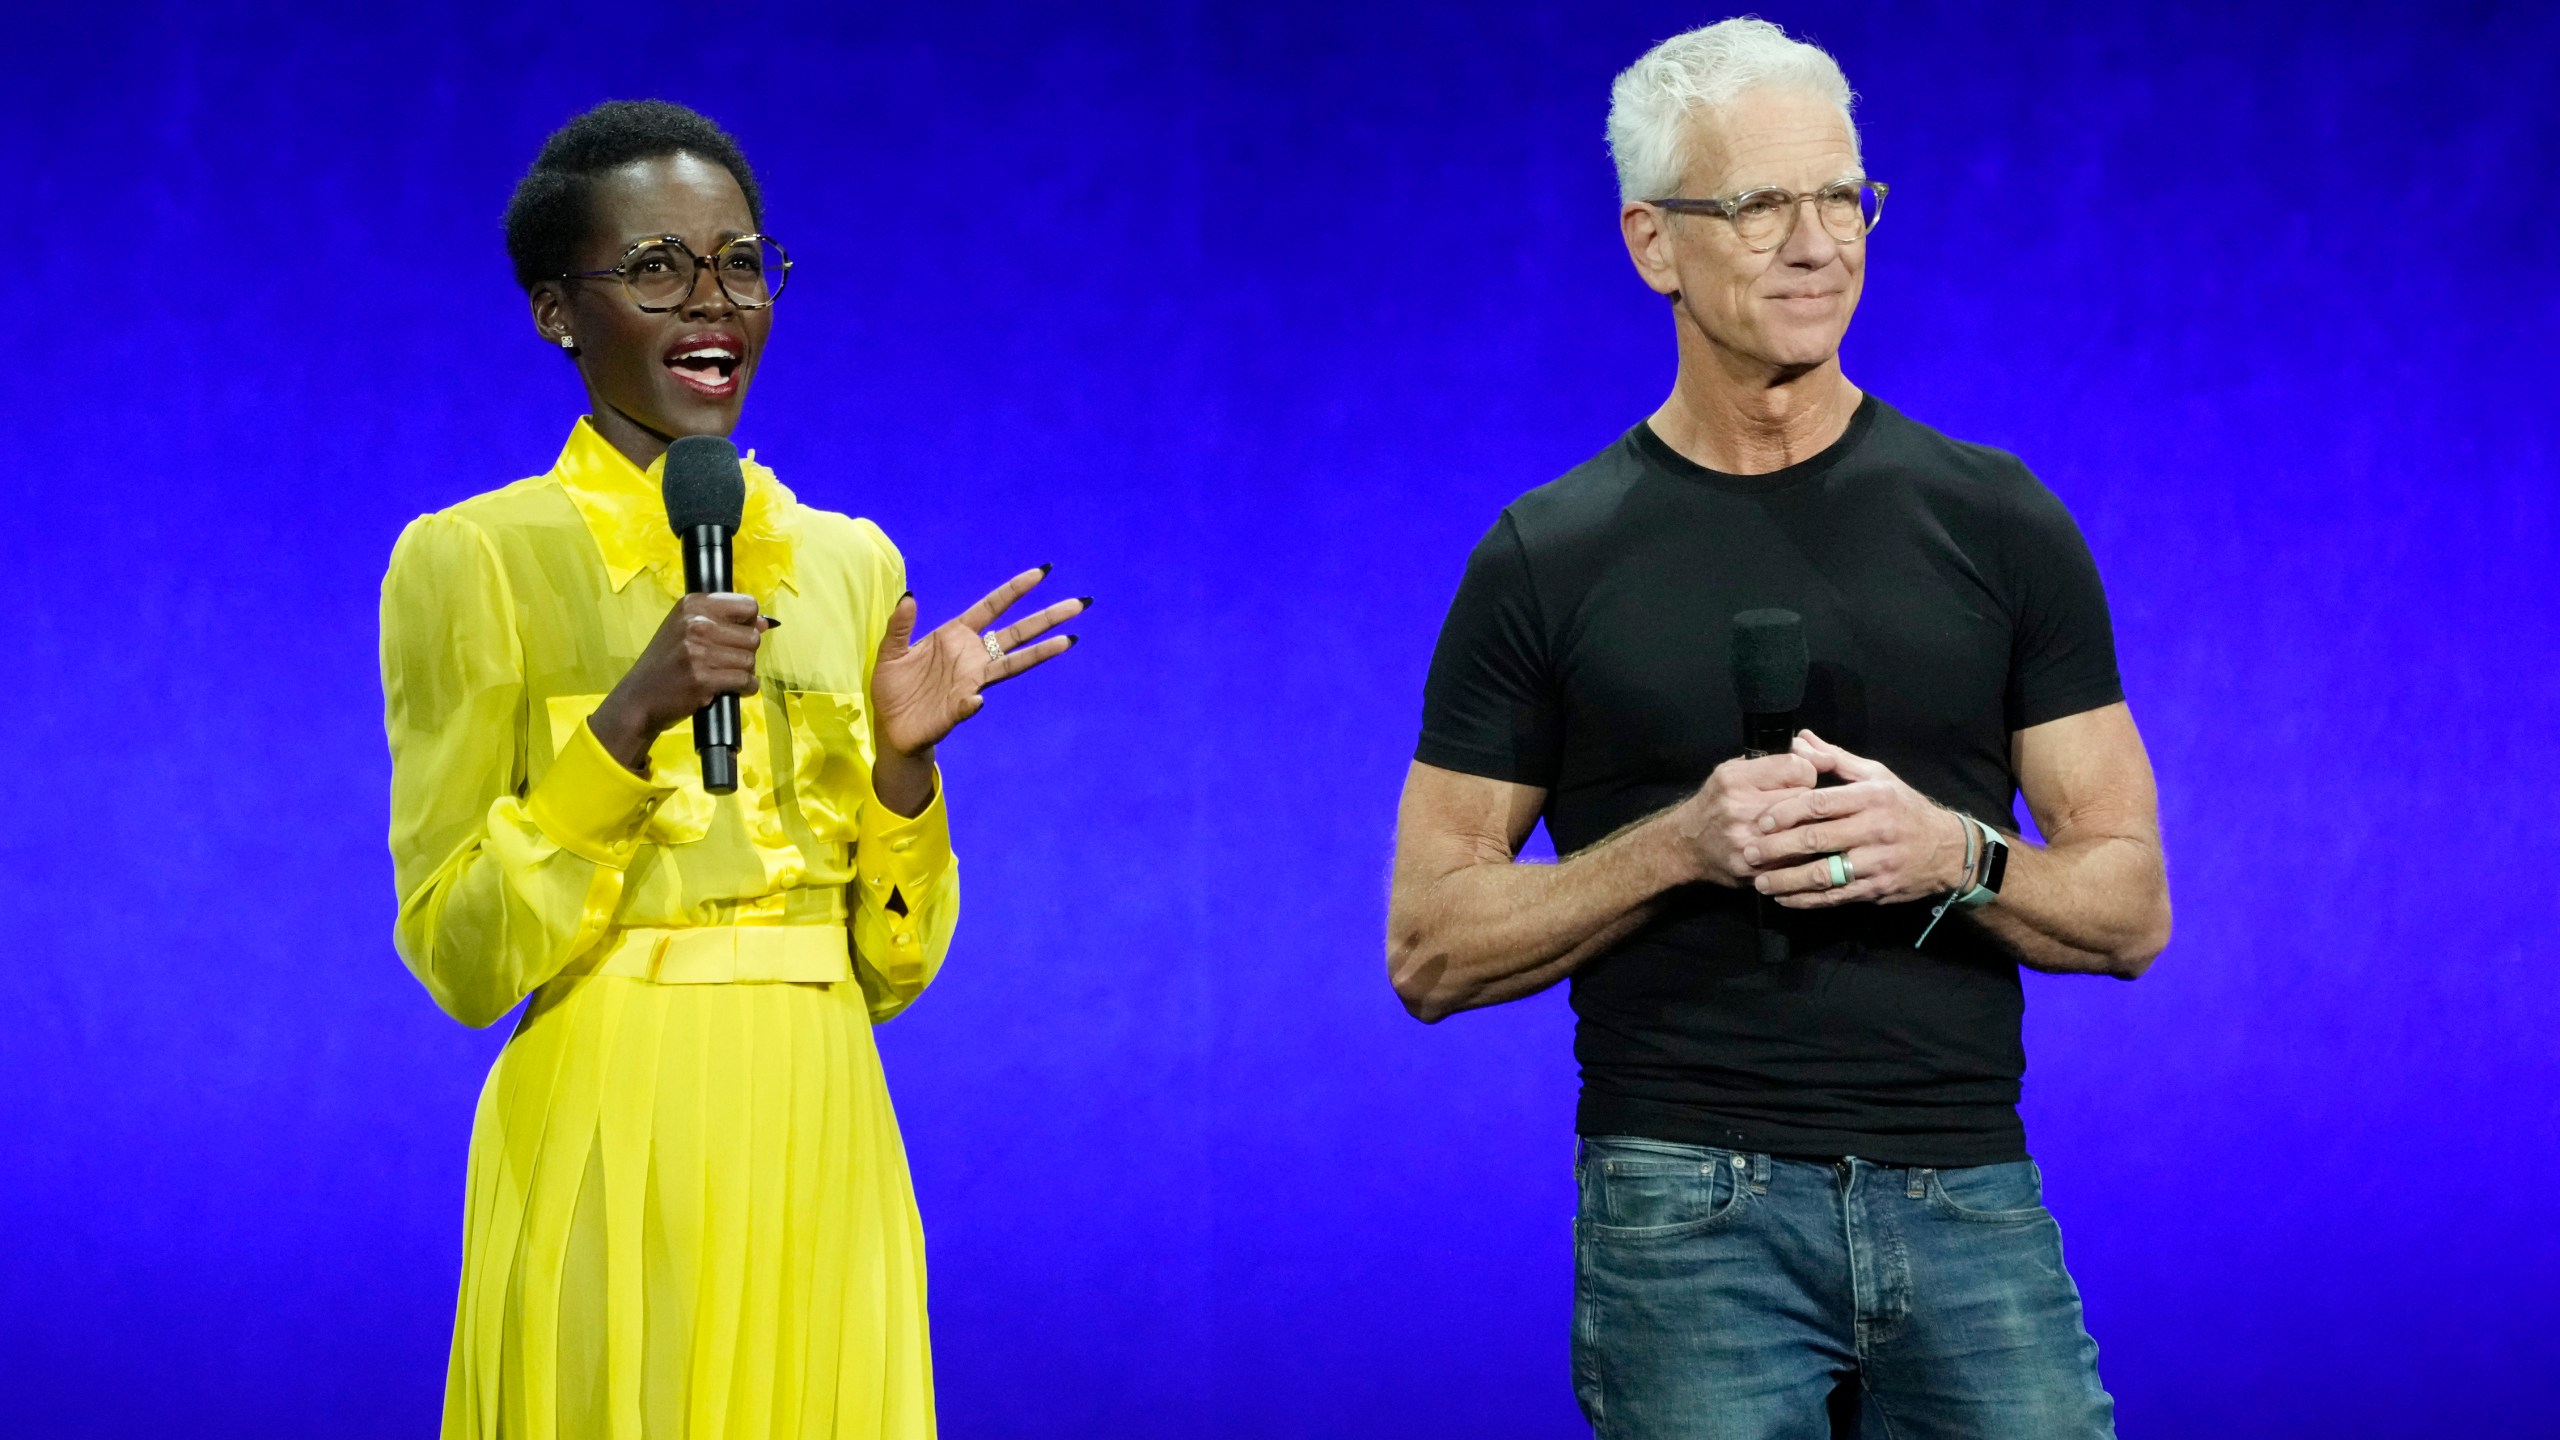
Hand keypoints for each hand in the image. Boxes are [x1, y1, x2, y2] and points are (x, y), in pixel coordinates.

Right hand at [589, 592, 772, 774]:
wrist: (639, 697)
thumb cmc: (666, 663)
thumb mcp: (686, 630)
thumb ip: (724, 622)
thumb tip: (764, 623)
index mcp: (693, 604)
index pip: (748, 605)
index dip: (748, 623)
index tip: (736, 636)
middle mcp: (696, 623)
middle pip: (752, 636)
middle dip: (745, 652)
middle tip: (725, 662)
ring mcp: (699, 651)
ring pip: (750, 660)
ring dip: (744, 672)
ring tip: (723, 675)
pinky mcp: (703, 679)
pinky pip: (745, 681)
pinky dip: (744, 688)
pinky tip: (728, 689)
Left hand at [871, 566, 1086, 760]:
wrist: (892, 728)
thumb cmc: (894, 688)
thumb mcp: (892, 651)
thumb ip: (900, 624)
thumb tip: (910, 597)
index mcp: (956, 636)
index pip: (992, 607)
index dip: (1015, 590)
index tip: (1041, 573)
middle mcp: (972, 657)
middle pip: (1016, 633)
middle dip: (1046, 618)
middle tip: (1078, 603)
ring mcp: (970, 682)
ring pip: (1012, 664)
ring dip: (1039, 653)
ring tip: (1067, 641)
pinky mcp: (958, 709)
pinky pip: (968, 704)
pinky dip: (972, 702)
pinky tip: (976, 700)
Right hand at [1663, 751, 1819, 886]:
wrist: (1686, 845)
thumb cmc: (1716, 803)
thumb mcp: (1735, 770)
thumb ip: (1777, 760)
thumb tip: (1824, 757)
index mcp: (1736, 779)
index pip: (1798, 769)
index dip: (1807, 773)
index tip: (1801, 779)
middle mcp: (1739, 808)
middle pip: (1805, 799)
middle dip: (1808, 801)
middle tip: (1798, 805)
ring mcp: (1748, 841)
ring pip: (1805, 830)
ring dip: (1806, 827)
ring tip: (1796, 825)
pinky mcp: (1755, 868)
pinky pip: (1797, 858)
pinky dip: (1800, 852)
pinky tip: (1792, 847)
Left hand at [1744, 731, 1969, 907]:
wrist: (1947, 851)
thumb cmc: (1903, 808)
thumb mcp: (1876, 776)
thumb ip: (1835, 759)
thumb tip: (1799, 740)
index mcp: (1871, 797)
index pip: (1820, 803)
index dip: (1785, 812)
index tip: (1760, 821)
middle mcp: (1875, 829)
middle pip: (1817, 839)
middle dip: (1778, 848)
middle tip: (1749, 852)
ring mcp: (1877, 862)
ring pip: (1825, 874)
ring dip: (1788, 880)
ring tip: (1760, 882)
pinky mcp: (1877, 888)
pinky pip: (1836, 896)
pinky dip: (1807, 900)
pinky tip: (1785, 898)